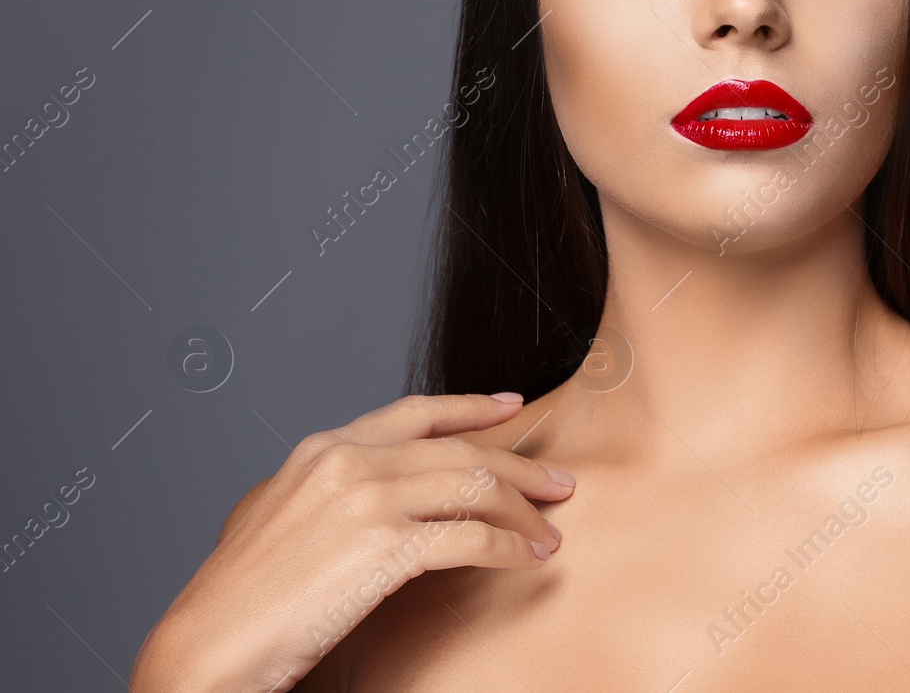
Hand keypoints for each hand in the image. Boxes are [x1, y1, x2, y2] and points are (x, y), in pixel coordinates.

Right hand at [129, 393, 571, 691]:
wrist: (208, 645)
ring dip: (522, 512)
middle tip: (558, 483)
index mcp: (322, 449)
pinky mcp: (382, 546)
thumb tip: (363, 487)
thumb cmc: (238, 597)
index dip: (470, 407)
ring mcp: (365, 499)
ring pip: (473, 488)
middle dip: (518, 467)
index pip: (414, 412)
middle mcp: (347, 461)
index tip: (511, 407)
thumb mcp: (273, 514)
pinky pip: (469, 537)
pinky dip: (507, 547)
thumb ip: (323, 488)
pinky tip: (524, 559)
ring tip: (549, 531)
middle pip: (459, 451)